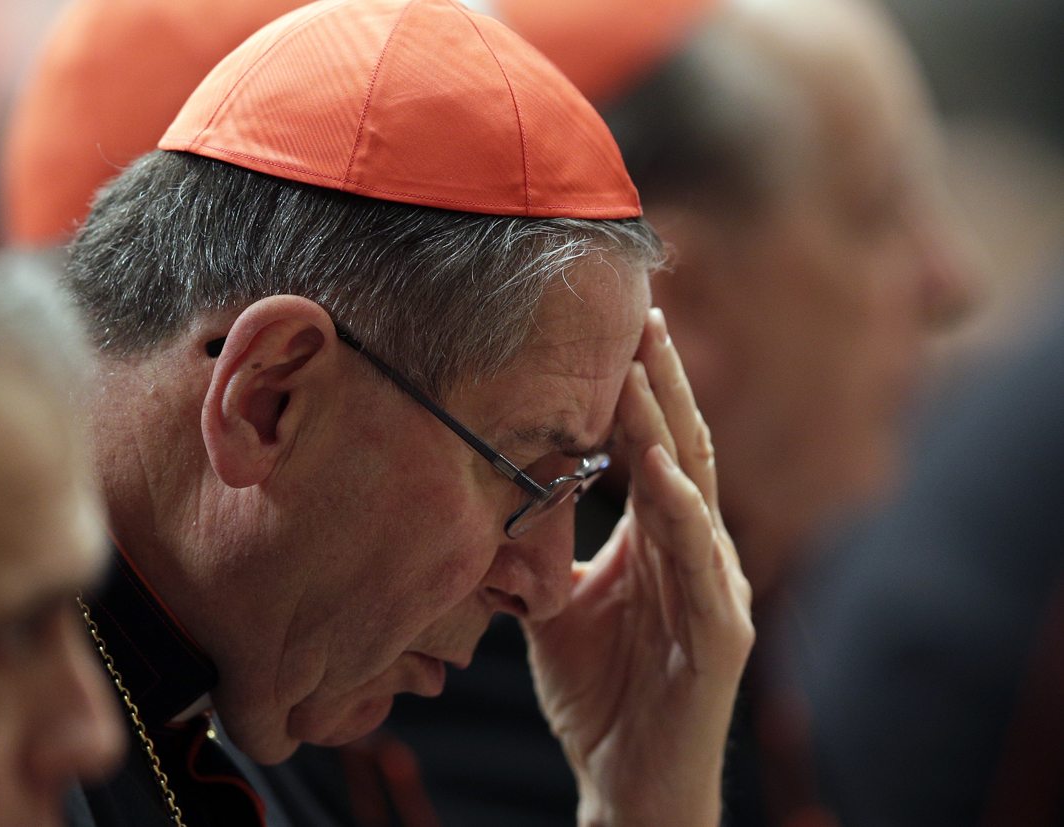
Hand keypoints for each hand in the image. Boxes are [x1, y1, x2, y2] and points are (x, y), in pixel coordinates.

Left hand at [523, 307, 753, 826]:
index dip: (639, 390)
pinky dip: (686, 520)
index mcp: (662, 542)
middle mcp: (697, 554)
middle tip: (641, 314)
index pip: (654, 449)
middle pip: (681, 451)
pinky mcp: (723, 637)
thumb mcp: (559, 605)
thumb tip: (504, 496)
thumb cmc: (599, 693)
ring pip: (694, 494)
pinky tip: (665, 478)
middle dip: (661, 383)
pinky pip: (705, 570)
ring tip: (642, 370)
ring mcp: (715, 591)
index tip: (617, 328)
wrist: (626, 778)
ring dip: (667, 430)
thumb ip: (547, 549)